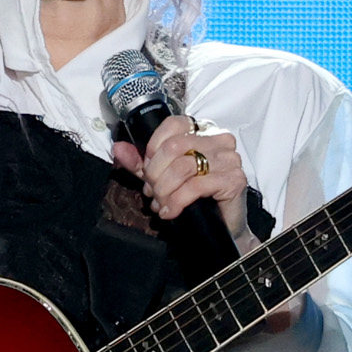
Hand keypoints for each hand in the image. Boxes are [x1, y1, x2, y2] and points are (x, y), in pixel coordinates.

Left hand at [114, 114, 300, 335]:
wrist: (222, 227)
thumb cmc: (195, 199)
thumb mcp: (162, 177)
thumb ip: (141, 163)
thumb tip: (118, 149)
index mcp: (204, 132)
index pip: (173, 125)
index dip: (154, 147)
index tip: (148, 169)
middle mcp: (220, 140)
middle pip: (174, 147)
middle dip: (156, 173)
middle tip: (152, 192)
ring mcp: (230, 159)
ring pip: (183, 167)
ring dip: (164, 189)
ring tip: (160, 204)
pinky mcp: (234, 180)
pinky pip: (196, 186)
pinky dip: (177, 201)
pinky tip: (170, 212)